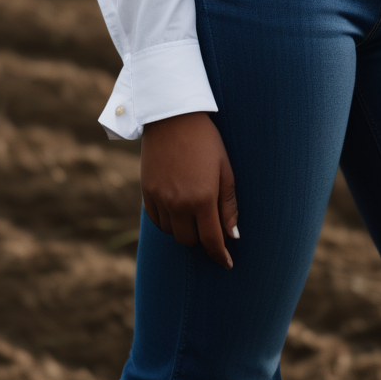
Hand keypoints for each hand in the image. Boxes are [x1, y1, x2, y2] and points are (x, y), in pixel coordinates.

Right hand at [141, 112, 238, 267]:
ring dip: (185, 230)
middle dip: (203, 239)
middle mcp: (179, 203)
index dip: (220, 255)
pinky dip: (168, 221)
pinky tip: (177, 209)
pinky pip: (157, 221)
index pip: (211, 240)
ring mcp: (160, 198)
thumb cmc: (206, 140)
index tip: (226, 263)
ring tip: (194, 214)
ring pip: (172, 233)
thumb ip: (228, 205)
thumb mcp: (225, 169)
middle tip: (211, 228)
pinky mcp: (147, 192)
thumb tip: (234, 236)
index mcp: (202, 198)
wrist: (172, 116)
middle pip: (190, 241)